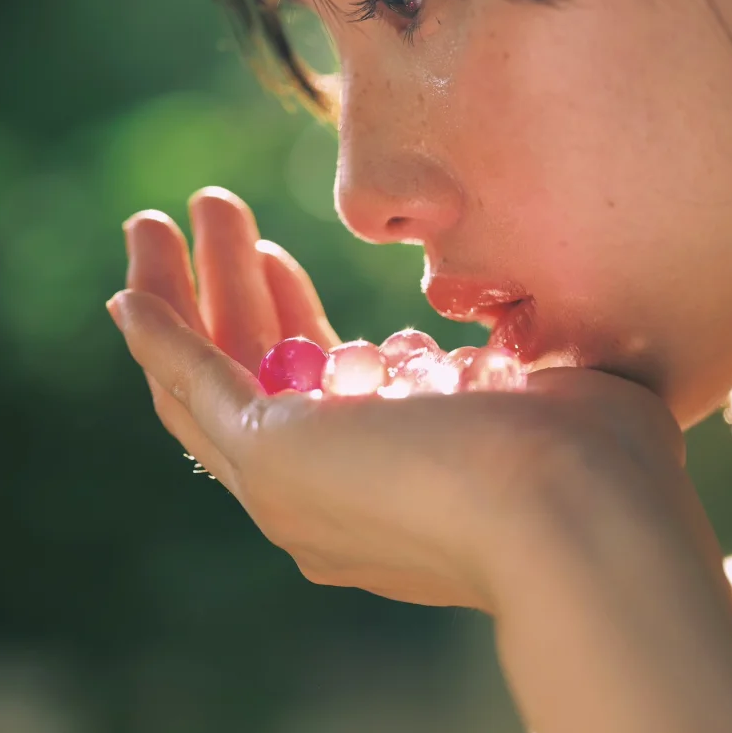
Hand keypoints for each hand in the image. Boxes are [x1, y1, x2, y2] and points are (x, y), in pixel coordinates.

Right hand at [112, 188, 718, 615]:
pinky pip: (192, 389)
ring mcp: (296, 487)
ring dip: (181, 296)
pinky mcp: (272, 459)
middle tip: (214, 216)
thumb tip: (520, 318)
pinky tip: (131, 288)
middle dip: (229, 294)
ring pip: (209, 382)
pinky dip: (158, 337)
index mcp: (397, 482)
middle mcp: (334, 497)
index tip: (279, 259)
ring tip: (157, 222)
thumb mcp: (556, 384)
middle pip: (252, 381)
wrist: (585, 515)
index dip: (291, 320)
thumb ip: (521, 355)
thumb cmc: (601, 459)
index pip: (321, 392)